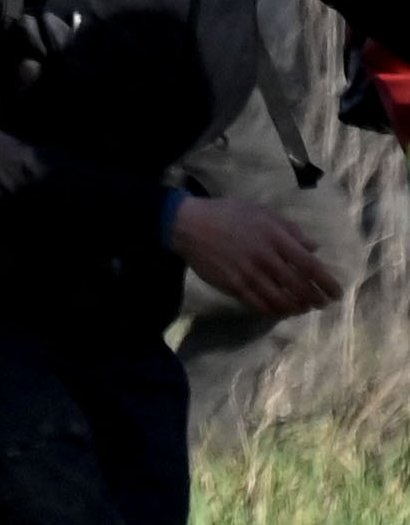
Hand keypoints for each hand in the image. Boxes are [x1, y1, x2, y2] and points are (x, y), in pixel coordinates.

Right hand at [170, 195, 344, 323]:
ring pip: (281, 300)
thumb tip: (313, 248)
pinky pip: (259, 304)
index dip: (327, 283)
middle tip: (322, 304)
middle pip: (299, 287)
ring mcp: (249, 273)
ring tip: (302, 309)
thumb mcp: (262, 213)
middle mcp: (266, 258)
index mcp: (276, 238)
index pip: (310, 266)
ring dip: (296, 308)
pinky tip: (279, 311)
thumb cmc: (228, 214)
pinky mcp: (233, 285)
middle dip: (315, 299)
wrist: (188, 224)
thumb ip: (290, 230)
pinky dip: (273, 311)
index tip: (337, 293)